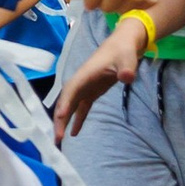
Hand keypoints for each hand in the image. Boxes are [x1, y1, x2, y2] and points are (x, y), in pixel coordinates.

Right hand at [54, 16, 148, 136]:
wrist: (123, 45)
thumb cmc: (123, 50)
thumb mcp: (127, 58)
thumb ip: (127, 68)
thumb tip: (127, 77)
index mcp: (85, 73)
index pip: (71, 89)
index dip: (65, 103)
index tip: (60, 117)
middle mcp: (81, 81)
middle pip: (66, 101)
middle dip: (60, 119)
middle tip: (57, 138)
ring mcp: (85, 87)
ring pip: (70, 106)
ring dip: (64, 121)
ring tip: (59, 140)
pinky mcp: (91, 92)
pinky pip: (81, 108)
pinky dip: (77, 120)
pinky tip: (75, 133)